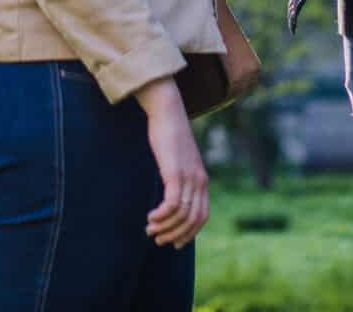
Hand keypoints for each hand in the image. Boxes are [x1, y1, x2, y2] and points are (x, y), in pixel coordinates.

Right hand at [134, 77, 208, 247]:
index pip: (202, 217)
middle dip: (176, 235)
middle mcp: (199, 181)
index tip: (175, 242)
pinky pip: (172, 205)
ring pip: (182, 216)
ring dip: (165, 227)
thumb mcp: (177, 158)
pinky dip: (161, 216)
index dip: (189, 233)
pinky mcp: (175, 173)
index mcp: (202, 180)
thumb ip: (179, 174)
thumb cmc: (168, 133)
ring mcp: (189, 178)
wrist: (167, 111)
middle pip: (192, 221)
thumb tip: (172, 188)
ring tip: (150, 229)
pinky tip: (150, 216)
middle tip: (158, 239)